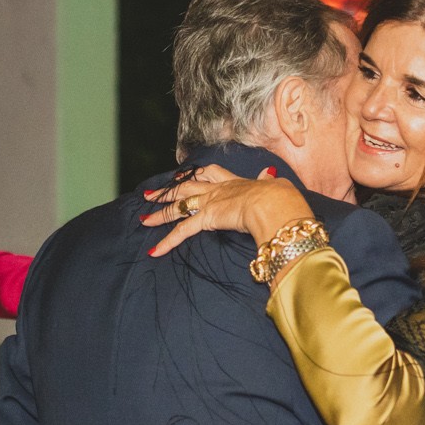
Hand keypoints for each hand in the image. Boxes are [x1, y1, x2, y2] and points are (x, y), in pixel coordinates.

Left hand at [140, 165, 308, 257]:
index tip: (185, 176)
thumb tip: (270, 173)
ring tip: (145, 219)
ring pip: (178, 207)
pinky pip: (182, 231)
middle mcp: (218, 190)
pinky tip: (155, 251)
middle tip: (151, 194)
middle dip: (168, 191)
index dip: (196, 176)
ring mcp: (210, 203)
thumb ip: (269, 181)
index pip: (210, 174)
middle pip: (186, 187)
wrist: (275, 204)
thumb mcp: (276, 186)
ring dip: (160, 214)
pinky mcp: (207, 219)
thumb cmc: (280, 198)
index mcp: (234, 183)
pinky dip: (167, 242)